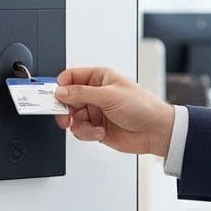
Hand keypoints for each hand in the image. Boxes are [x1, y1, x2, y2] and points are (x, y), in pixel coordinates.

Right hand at [54, 67, 174, 156]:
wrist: (155, 131)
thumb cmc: (142, 106)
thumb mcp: (109, 95)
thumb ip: (82, 93)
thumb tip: (61, 91)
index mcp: (100, 77)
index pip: (71, 77)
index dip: (61, 86)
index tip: (54, 96)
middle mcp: (96, 93)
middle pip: (68, 99)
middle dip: (66, 109)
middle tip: (65, 117)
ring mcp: (96, 111)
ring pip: (73, 117)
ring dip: (79, 125)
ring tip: (92, 127)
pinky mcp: (97, 127)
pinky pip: (81, 130)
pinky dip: (87, 133)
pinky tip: (100, 132)